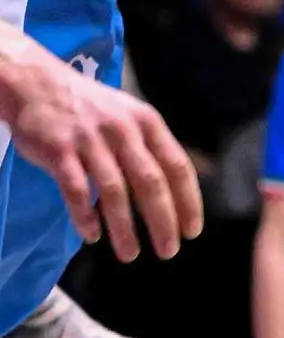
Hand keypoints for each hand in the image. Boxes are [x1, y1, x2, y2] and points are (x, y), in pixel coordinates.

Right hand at [0, 30, 200, 261]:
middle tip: (168, 251)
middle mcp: (123, 131)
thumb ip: (151, 147)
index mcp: (147, 123)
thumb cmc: (89, 107)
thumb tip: (177, 187)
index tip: (192, 231)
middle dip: (163, 221)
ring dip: (124, 227)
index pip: (178, 167)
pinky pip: (74, 189)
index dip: (188, 202)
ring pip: (113, 192)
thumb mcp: (130, 116)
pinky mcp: (58, 150)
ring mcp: (90, 141)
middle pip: (151, 183)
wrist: (37, 83)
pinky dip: (84, 215)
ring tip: (130, 254)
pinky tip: (92, 236)